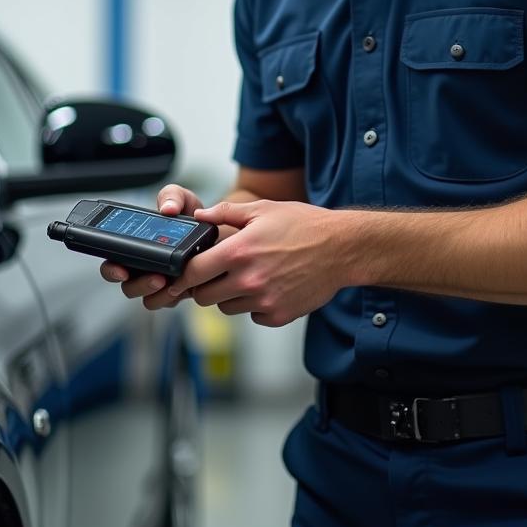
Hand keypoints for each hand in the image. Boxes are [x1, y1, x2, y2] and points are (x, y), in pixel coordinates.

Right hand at [99, 183, 206, 308]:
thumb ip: (171, 196)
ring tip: (168, 280)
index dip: (112, 270)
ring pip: (148, 299)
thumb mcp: (182, 199)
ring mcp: (160, 282)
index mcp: (136, 246)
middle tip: (156, 277)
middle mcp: (144, 268)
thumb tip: (168, 208)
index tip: (121, 269)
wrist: (218, 230)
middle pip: (129, 287)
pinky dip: (174, 296)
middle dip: (139, 285)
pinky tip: (184, 285)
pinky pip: (169, 302)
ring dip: (156, 293)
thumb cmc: (192, 215)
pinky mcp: (177, 291)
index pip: (113, 263)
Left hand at [164, 199, 348, 326]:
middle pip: (204, 297)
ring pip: (227, 308)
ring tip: (249, 276)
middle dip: (205, 286)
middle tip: (218, 274)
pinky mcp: (278, 315)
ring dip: (230, 295)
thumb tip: (200, 215)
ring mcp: (263, 301)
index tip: (184, 273)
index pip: (193, 273)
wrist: (341, 248)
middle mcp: (248, 280)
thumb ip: (227, 212)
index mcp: (238, 252)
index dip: (184, 273)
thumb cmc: (304, 225)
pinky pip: (253, 316)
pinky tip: (269, 287)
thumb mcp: (263, 209)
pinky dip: (255, 306)